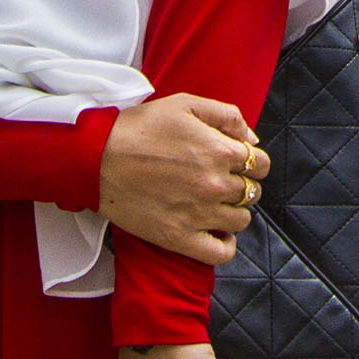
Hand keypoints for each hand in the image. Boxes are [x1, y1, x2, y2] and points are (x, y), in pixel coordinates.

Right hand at [97, 93, 263, 260]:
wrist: (97, 159)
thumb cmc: (138, 129)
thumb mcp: (185, 104)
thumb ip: (226, 115)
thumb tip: (252, 139)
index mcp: (219, 151)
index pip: (261, 164)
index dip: (252, 162)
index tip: (237, 163)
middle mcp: (215, 185)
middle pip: (252, 192)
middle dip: (241, 184)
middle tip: (220, 180)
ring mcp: (199, 214)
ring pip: (241, 221)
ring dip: (234, 211)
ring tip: (215, 204)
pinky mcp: (180, 238)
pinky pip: (221, 253)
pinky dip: (226, 246)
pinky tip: (218, 233)